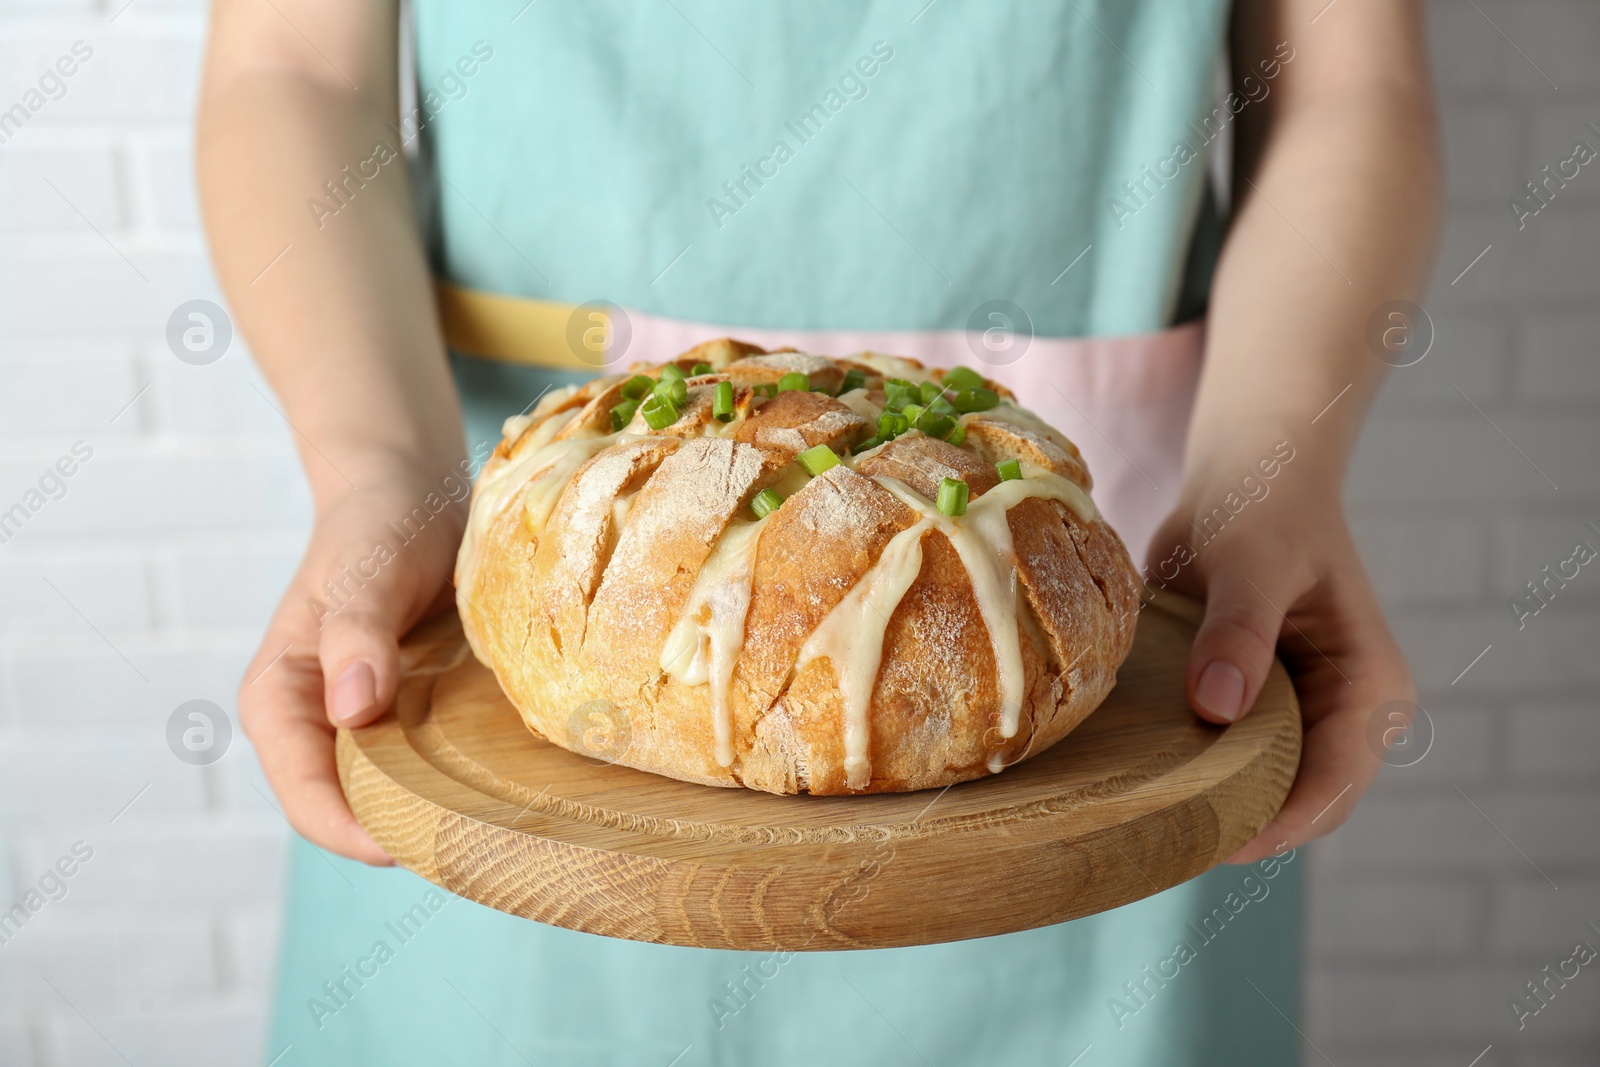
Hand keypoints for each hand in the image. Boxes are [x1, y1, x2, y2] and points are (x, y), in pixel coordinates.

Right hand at [238, 471, 467, 864]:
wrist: (411, 492)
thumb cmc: (379, 524)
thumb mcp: (367, 570)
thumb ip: (357, 633)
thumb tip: (351, 709)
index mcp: (281, 701)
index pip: (307, 798)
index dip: (355, 833)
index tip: (416, 845)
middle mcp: (317, 724)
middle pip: (352, 811)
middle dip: (406, 833)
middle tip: (478, 846)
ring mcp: (365, 724)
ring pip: (394, 796)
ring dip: (440, 812)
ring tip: (500, 825)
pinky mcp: (408, 714)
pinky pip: (431, 766)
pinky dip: (463, 780)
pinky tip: (510, 784)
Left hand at [1144, 457, 1414, 862]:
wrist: (1245, 476)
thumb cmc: (1262, 509)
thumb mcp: (1251, 562)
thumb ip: (1238, 631)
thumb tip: (1218, 708)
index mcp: (1370, 692)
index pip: (1333, 788)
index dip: (1276, 826)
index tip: (1209, 840)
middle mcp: (1343, 718)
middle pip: (1296, 806)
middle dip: (1236, 827)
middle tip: (1154, 838)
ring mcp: (1298, 719)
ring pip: (1256, 792)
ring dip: (1206, 805)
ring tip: (1137, 818)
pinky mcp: (1253, 711)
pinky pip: (1223, 762)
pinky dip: (1186, 772)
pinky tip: (1134, 779)